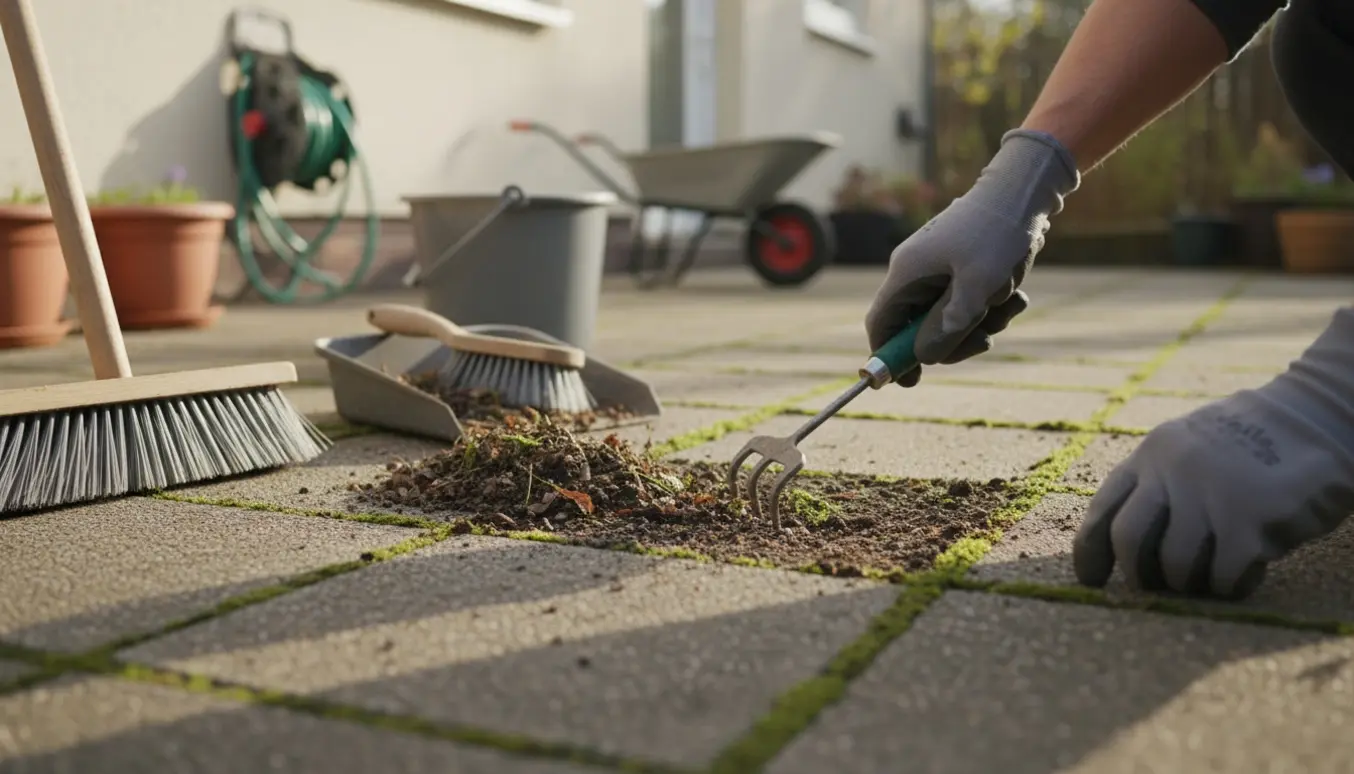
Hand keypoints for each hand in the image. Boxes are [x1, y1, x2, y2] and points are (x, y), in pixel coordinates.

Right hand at [864, 129, 1078, 386]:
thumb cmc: (998, 233)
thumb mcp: (978, 287)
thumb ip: (949, 326)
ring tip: (1011, 304)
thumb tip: (924, 358)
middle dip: (954, 339)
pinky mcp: (960, 266)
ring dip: (981, 322)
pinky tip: (1015, 294)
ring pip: (949, 317)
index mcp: (907, 273)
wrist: (1024, 190)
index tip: (908, 383)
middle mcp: (916, 271)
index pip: (880, 324)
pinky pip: (967, 301)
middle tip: (986, 340)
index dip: (889, 356)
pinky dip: (989, 305)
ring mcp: (938, 268)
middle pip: (918, 327)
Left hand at [1074, 307, 1353, 599]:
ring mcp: (1209, 493)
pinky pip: (1221, 575)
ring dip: (1190, 583)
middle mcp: (1172, 471)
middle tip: (1157, 586)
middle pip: (1129, 540)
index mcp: (1152, 455)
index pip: (1103, 509)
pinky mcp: (1248, 518)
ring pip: (1175, 565)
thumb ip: (1158, 484)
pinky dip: (1228, 585)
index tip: (1091, 579)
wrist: (1317, 415)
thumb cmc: (1252, 445)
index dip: (1090, 551)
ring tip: (1212, 574)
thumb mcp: (1189, 448)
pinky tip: (1245, 571)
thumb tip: (1125, 547)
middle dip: (1138, 575)